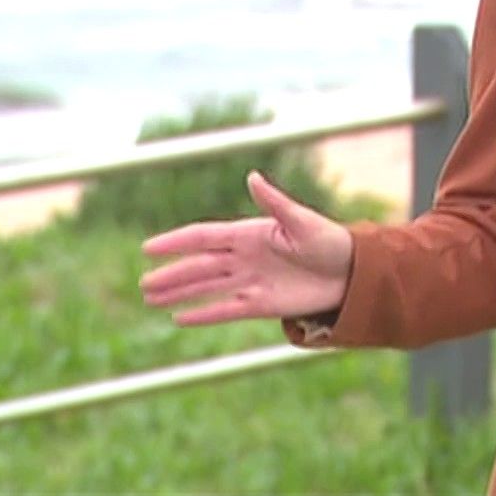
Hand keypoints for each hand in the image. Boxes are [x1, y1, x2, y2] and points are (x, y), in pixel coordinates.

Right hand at [138, 170, 353, 325]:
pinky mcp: (261, 304)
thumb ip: (275, 203)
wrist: (353, 273)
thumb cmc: (330, 240)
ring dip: (180, 294)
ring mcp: (251, 280)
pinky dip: (203, 314)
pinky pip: (225, 309)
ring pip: (206, 288)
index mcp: (250, 234)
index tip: (149, 248)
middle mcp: (245, 257)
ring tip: (151, 299)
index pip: (204, 238)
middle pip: (199, 266)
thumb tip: (252, 177)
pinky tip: (180, 318)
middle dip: (172, 274)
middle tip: (143, 283)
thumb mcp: (302, 221)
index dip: (176, 242)